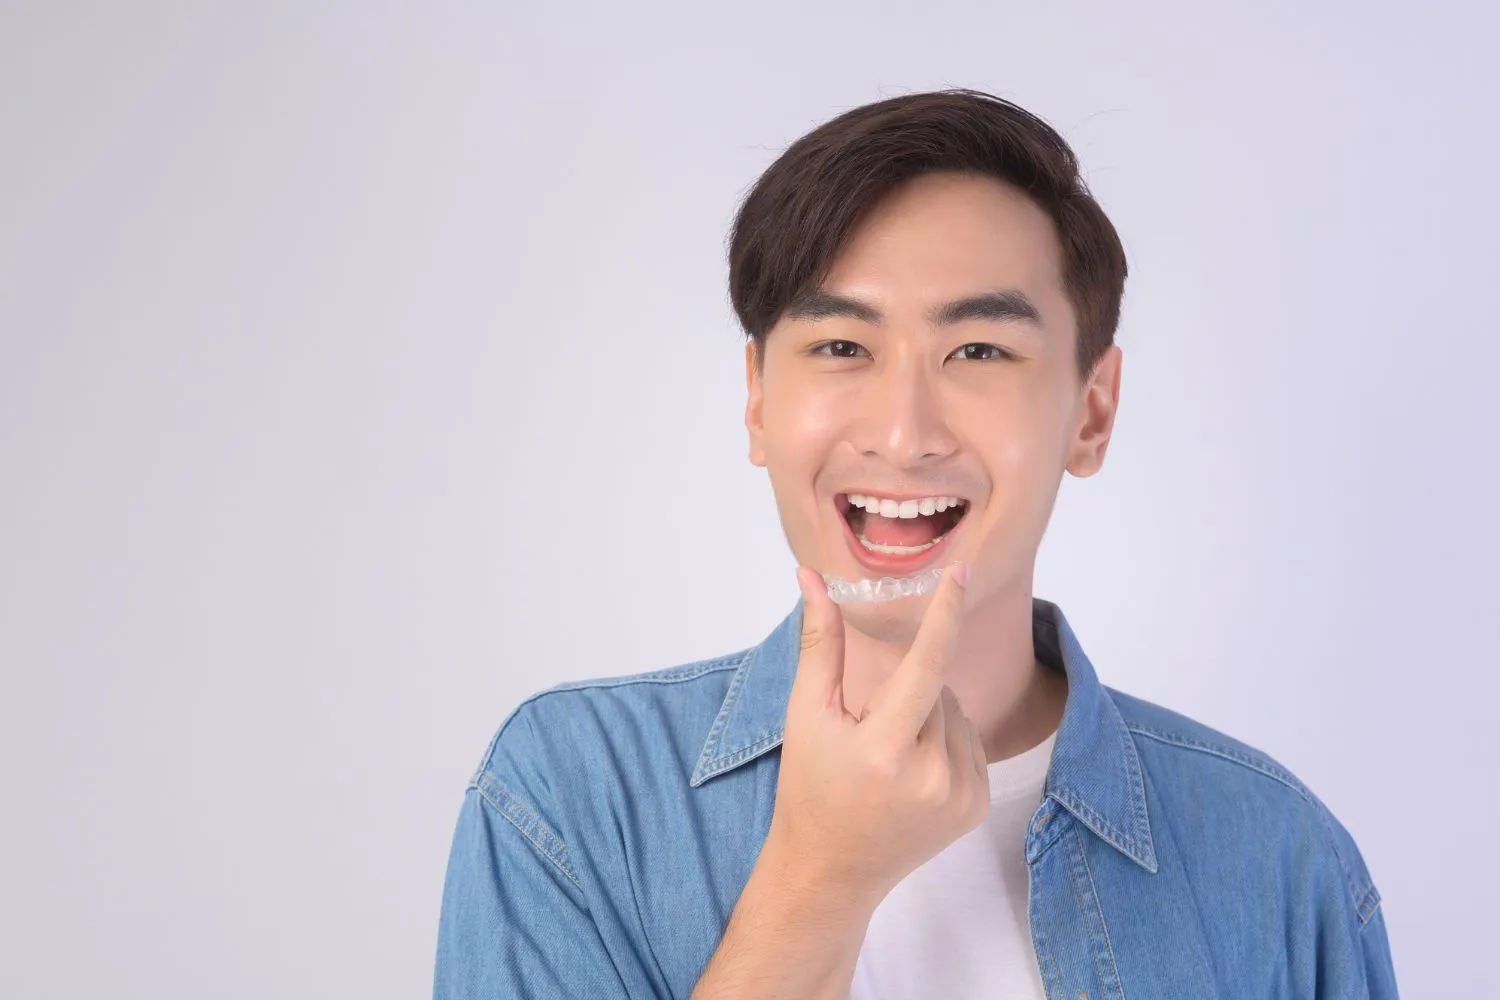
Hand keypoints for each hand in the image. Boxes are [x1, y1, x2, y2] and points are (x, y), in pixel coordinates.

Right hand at [763, 562, 989, 905]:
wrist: (831, 870)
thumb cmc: (810, 788)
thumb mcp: (806, 715)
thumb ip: (820, 644)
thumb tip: (813, 576)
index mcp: (885, 750)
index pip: (926, 665)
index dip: (944, 613)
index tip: (959, 571)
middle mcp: (931, 776)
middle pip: (937, 689)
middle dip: (907, 693)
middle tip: (870, 732)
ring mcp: (961, 796)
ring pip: (957, 713)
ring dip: (929, 715)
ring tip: (890, 756)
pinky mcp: (977, 808)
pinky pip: (971, 743)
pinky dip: (946, 741)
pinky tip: (913, 771)